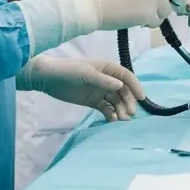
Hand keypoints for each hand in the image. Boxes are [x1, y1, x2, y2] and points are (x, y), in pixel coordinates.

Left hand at [16, 56, 143, 121]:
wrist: (48, 79)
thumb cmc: (68, 71)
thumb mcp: (86, 74)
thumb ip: (104, 80)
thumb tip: (121, 86)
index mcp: (107, 68)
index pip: (126, 77)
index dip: (135, 86)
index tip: (142, 98)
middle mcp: (107, 79)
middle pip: (123, 91)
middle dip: (128, 102)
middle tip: (129, 115)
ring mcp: (100, 91)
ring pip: (116, 101)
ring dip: (121, 109)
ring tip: (121, 120)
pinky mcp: (93, 101)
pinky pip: (106, 108)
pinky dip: (111, 114)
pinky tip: (112, 120)